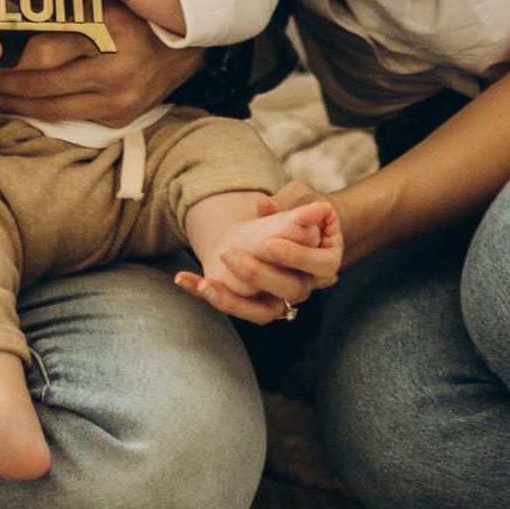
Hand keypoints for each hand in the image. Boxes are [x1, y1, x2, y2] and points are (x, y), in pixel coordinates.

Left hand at [0, 0, 198, 130]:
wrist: (182, 47)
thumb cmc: (131, 12)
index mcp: (107, 28)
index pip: (42, 45)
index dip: (4, 49)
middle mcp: (114, 66)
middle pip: (39, 79)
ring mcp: (117, 96)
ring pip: (47, 104)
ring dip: (8, 99)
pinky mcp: (117, 116)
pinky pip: (64, 117)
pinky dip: (33, 111)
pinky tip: (11, 103)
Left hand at [178, 198, 342, 327]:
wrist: (291, 229)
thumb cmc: (300, 207)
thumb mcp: (299, 196)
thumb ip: (287, 201)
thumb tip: (265, 204)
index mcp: (326, 258)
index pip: (320, 264)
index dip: (296, 256)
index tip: (270, 243)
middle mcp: (307, 285)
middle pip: (289, 290)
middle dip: (258, 274)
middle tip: (229, 255)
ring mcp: (283, 300)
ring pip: (261, 312)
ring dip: (230, 301)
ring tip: (204, 284)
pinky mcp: (259, 305)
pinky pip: (238, 308)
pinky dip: (210, 295)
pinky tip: (183, 278)